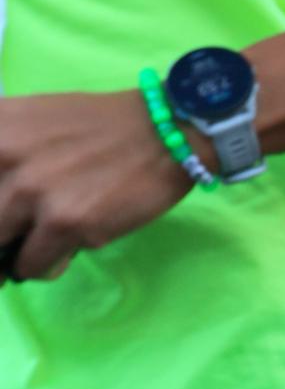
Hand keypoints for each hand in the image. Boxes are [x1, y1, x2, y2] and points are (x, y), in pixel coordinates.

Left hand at [0, 89, 190, 283]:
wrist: (164, 131)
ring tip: (41, 239)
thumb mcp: (29, 121)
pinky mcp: (65, 222)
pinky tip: (69, 244)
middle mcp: (2, 156)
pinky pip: (32, 267)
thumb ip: (1, 156)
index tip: (8, 217)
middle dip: (3, 234)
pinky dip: (47, 264)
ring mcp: (32, 191)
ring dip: (16, 252)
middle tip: (20, 231)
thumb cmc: (96, 127)